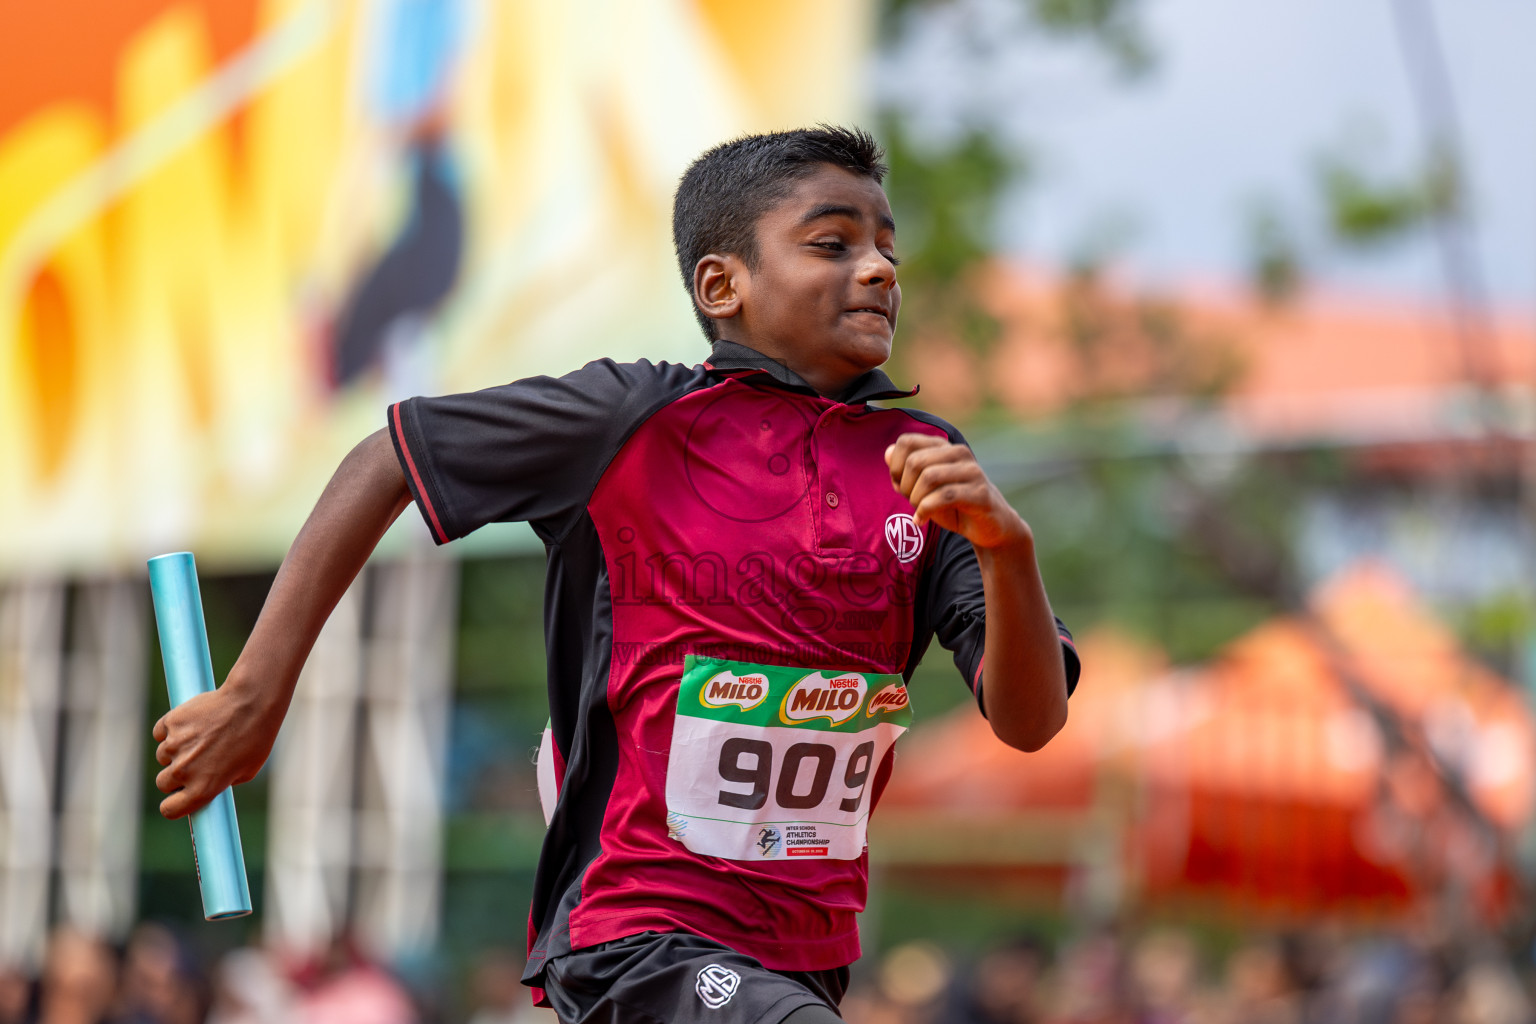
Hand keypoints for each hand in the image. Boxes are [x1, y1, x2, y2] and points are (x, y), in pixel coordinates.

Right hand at [152, 679, 276, 818]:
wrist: (251, 703)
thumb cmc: (255, 737)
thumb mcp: (247, 771)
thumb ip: (221, 783)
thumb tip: (206, 785)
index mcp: (202, 789)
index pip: (169, 810)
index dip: (172, 805)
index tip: (177, 798)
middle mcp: (184, 771)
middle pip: (163, 782)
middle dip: (175, 775)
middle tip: (196, 761)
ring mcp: (174, 746)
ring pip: (163, 755)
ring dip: (176, 749)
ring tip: (202, 736)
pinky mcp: (171, 723)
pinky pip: (161, 732)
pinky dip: (172, 729)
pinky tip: (193, 722)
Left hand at [885, 433, 1030, 549]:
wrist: (989, 527)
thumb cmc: (953, 505)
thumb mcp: (923, 488)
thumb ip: (905, 471)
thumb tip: (887, 452)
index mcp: (943, 447)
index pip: (907, 442)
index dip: (895, 466)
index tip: (899, 485)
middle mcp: (959, 453)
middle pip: (915, 462)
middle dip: (905, 486)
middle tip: (911, 502)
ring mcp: (972, 471)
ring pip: (929, 477)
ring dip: (916, 499)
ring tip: (918, 511)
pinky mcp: (980, 493)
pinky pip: (944, 496)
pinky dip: (925, 511)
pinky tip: (921, 520)